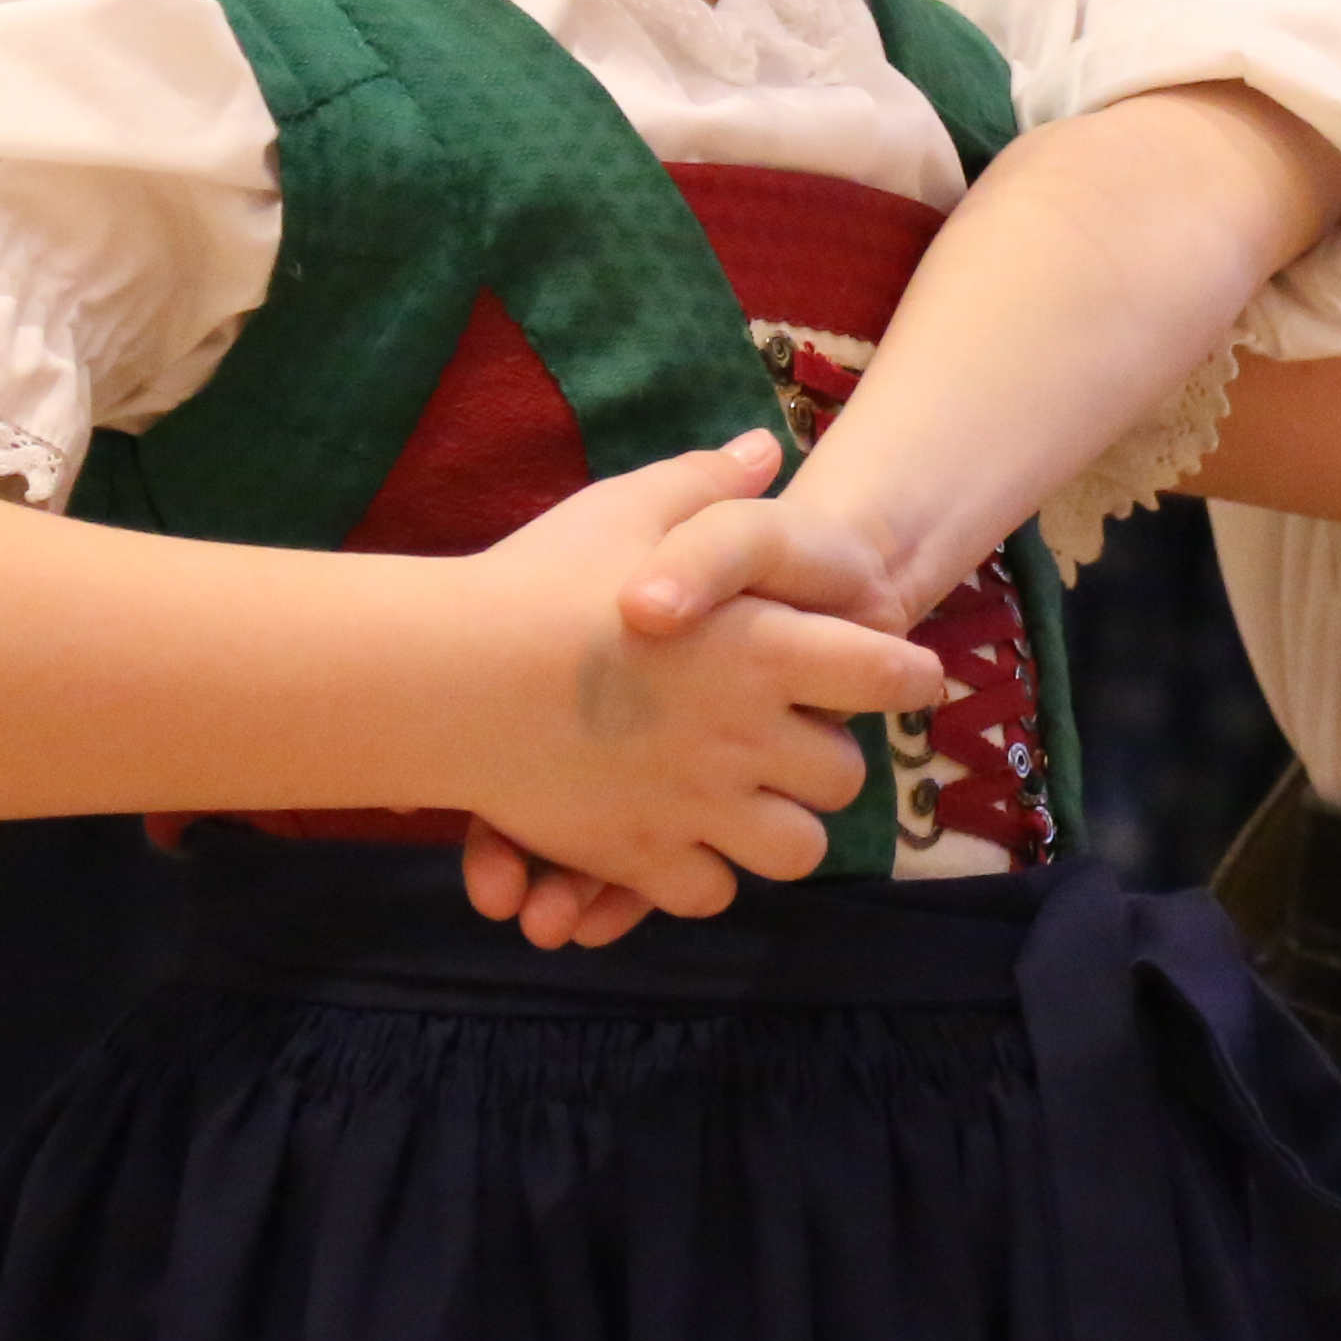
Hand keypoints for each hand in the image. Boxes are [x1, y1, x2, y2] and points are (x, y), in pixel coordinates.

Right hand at [445, 433, 945, 930]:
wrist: (436, 676)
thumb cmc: (536, 582)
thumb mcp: (627, 508)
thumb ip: (709, 487)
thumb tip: (765, 449)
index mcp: (764, 646)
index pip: (889, 675)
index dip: (905, 676)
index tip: (905, 675)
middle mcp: (746, 733)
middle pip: (843, 775)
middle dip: (826, 761)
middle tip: (791, 740)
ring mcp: (696, 802)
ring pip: (795, 849)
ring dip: (779, 828)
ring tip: (747, 800)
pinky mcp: (640, 855)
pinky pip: (711, 891)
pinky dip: (703, 874)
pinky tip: (681, 838)